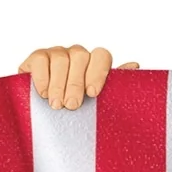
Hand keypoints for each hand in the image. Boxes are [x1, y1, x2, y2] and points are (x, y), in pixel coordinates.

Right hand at [18, 45, 138, 109]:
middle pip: (80, 56)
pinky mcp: (37, 58)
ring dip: (59, 84)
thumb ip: (113, 86)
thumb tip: (135, 65)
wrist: (45, 117)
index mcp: (94, 64)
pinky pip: (41, 59)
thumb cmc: (76, 111)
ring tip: (57, 105)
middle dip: (76, 83)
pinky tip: (44, 94)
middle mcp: (77, 55)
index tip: (92, 93)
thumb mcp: (97, 104)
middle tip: (72, 106)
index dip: (98, 72)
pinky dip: (43, 78)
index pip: (101, 55)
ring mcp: (56, 54)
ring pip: (61, 58)